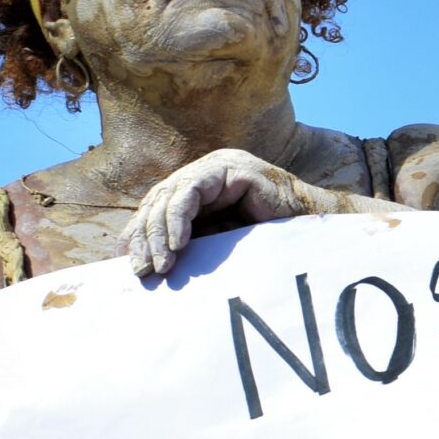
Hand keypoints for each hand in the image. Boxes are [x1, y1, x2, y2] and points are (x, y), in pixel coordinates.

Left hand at [127, 148, 313, 276]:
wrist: (312, 232)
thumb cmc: (268, 242)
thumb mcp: (216, 244)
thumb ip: (188, 246)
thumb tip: (146, 266)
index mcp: (198, 188)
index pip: (158, 206)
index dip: (138, 233)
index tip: (126, 263)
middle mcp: (204, 173)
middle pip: (159, 200)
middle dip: (145, 238)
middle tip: (140, 271)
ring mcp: (217, 166)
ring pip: (170, 195)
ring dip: (159, 235)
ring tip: (159, 266)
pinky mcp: (231, 168)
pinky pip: (192, 191)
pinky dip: (179, 219)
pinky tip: (178, 246)